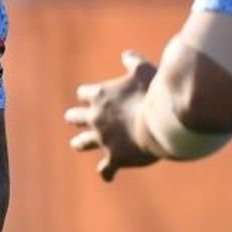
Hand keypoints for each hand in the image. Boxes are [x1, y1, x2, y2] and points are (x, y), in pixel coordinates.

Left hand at [64, 49, 160, 181]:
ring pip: (83, 142)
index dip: (87, 94)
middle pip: (76, 117)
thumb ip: (133, 62)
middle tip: (71, 117)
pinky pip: (105, 168)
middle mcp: (96, 118)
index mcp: (100, 95)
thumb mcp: (144, 70)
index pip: (84, 93)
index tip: (88, 95)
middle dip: (75, 117)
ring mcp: (103, 139)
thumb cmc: (154, 94)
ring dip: (80, 142)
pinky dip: (106, 172)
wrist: (160, 124)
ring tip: (76, 144)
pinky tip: (107, 176)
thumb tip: (126, 55)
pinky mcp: (115, 157)